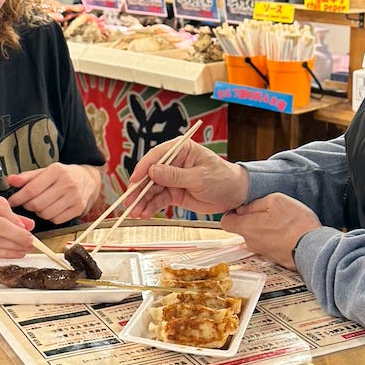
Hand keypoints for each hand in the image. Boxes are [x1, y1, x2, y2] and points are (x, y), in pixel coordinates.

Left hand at [7, 163, 101, 223]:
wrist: (87, 179)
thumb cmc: (61, 175)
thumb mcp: (44, 171)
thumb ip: (27, 177)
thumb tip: (10, 180)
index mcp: (56, 171)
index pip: (31, 189)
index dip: (18, 198)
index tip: (12, 201)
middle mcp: (67, 183)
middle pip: (38, 204)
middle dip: (28, 206)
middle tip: (27, 203)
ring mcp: (74, 197)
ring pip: (46, 214)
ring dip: (39, 212)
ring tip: (40, 205)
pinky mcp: (79, 209)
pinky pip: (56, 220)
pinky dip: (50, 217)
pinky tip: (51, 209)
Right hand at [128, 140, 248, 216]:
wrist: (234, 194)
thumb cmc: (223, 178)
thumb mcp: (200, 177)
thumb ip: (176, 175)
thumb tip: (153, 171)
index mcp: (180, 150)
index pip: (157, 156)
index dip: (143, 168)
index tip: (135, 180)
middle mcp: (173, 163)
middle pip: (150, 175)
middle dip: (139, 189)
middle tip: (130, 202)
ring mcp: (172, 179)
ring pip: (151, 189)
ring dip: (142, 201)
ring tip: (135, 212)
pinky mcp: (173, 193)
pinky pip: (158, 200)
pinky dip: (150, 207)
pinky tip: (144, 213)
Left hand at [220, 194, 320, 268]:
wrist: (313, 248)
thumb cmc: (296, 224)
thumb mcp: (275, 201)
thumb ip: (254, 203)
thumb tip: (243, 207)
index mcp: (247, 227)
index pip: (225, 222)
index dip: (232, 212)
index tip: (242, 206)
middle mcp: (251, 242)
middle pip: (242, 228)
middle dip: (251, 219)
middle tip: (268, 211)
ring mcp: (262, 252)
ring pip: (256, 236)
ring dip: (265, 228)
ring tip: (281, 221)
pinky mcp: (274, 257)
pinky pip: (268, 243)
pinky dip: (274, 237)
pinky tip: (286, 231)